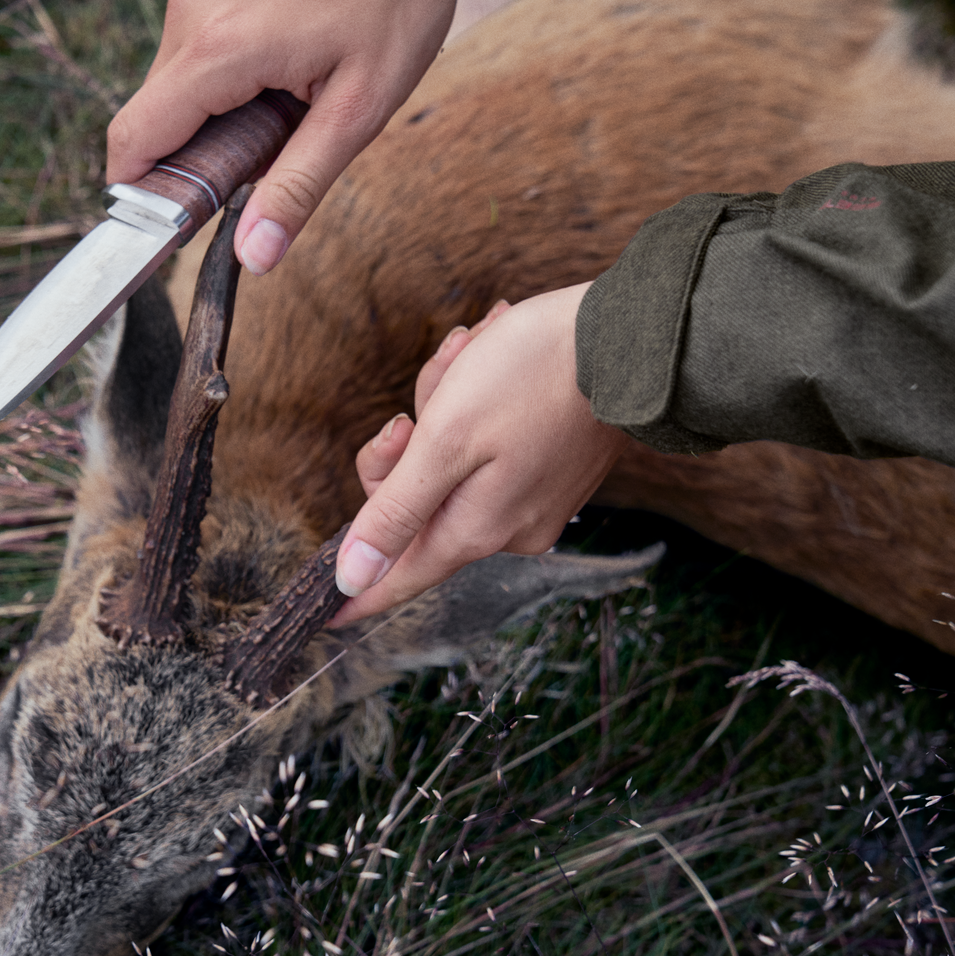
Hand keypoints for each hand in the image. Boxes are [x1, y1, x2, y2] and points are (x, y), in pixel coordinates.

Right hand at [106, 0, 459, 275]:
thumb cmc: (397, 1)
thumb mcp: (357, 109)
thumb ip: (298, 187)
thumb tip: (254, 256)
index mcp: (219, 50)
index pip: (134, 139)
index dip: (143, 193)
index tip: (175, 222)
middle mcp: (192, 12)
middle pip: (155, 115)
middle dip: (199, 153)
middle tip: (270, 154)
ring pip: (177, 81)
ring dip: (218, 111)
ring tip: (290, 99)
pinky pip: (198, 45)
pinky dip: (228, 73)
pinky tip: (286, 61)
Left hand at [329, 282, 629, 623]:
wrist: (631, 336)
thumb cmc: (529, 376)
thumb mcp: (444, 440)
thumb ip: (396, 512)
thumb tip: (352, 579)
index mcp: (475, 530)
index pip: (400, 576)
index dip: (356, 592)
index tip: (323, 618)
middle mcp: (507, 530)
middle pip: (416, 505)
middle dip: (406, 444)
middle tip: (418, 403)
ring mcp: (535, 502)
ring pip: (449, 464)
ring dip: (444, 406)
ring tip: (470, 357)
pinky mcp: (554, 471)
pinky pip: (489, 449)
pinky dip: (478, 403)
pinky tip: (492, 358)